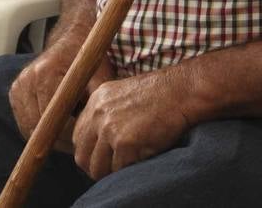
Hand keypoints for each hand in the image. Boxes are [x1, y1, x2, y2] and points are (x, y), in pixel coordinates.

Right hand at [9, 34, 115, 152]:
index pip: (53, 118)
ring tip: (67, 139)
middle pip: (38, 126)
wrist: (74, 38)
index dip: (68, 135)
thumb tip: (92, 130)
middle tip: (75, 146)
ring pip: (28, 127)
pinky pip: (23, 121)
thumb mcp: (100, 77)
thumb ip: (95, 101)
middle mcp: (28, 79)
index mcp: (47, 73)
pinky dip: (37, 130)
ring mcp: (18, 85)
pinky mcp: (15, 91)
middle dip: (57, 140)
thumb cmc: (90, 59)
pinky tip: (55, 128)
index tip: (81, 141)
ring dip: (46, 138)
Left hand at [72, 70, 191, 179]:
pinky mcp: (125, 142)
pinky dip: (130, 168)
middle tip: (114, 168)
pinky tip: (143, 156)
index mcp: (96, 101)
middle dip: (97, 167)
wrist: (183, 90)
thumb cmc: (161, 94)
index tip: (103, 157)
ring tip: (130, 162)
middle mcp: (98, 113)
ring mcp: (110, 128)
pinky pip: (119, 169)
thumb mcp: (124, 94)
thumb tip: (99, 142)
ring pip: (98, 167)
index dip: (90, 151)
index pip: (78, 138)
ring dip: (113, 171)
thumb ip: (107, 114)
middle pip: (83, 156)